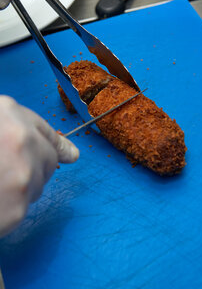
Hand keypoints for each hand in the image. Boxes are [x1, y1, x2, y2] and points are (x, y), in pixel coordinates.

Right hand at [0, 96, 78, 237]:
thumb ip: (13, 125)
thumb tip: (64, 152)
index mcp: (9, 115)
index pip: (46, 131)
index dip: (56, 144)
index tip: (70, 154)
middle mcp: (22, 141)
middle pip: (47, 159)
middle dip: (33, 165)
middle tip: (6, 170)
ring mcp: (23, 176)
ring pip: (37, 185)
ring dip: (21, 185)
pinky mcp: (16, 210)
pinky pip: (23, 207)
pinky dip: (10, 206)